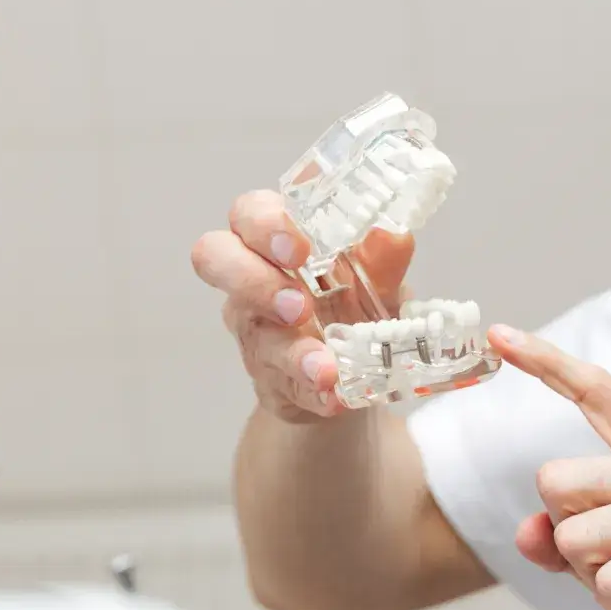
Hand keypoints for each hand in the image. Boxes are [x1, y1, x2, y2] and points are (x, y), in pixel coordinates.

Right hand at [191, 191, 414, 422]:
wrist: (356, 366)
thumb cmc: (352, 298)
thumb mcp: (376, 276)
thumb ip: (383, 256)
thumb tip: (395, 233)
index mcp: (273, 238)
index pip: (248, 213)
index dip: (264, 224)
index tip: (300, 247)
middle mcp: (249, 277)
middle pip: (214, 259)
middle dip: (253, 280)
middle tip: (298, 305)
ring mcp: (254, 329)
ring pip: (252, 333)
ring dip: (290, 351)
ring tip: (325, 366)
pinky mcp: (269, 377)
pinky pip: (280, 384)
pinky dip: (311, 391)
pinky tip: (334, 397)